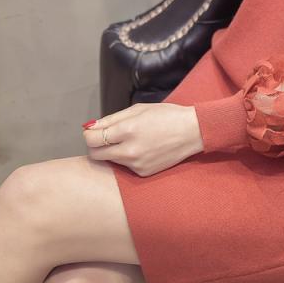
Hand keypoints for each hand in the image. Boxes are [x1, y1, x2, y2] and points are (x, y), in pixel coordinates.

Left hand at [83, 103, 203, 175]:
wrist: (193, 131)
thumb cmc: (167, 116)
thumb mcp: (139, 109)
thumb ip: (112, 119)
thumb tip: (90, 127)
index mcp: (128, 130)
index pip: (91, 139)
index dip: (90, 134)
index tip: (94, 131)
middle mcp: (130, 151)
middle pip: (95, 154)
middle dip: (97, 145)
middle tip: (108, 137)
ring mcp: (137, 164)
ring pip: (110, 161)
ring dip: (113, 151)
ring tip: (131, 141)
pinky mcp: (143, 173)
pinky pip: (125, 167)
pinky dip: (128, 159)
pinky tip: (143, 149)